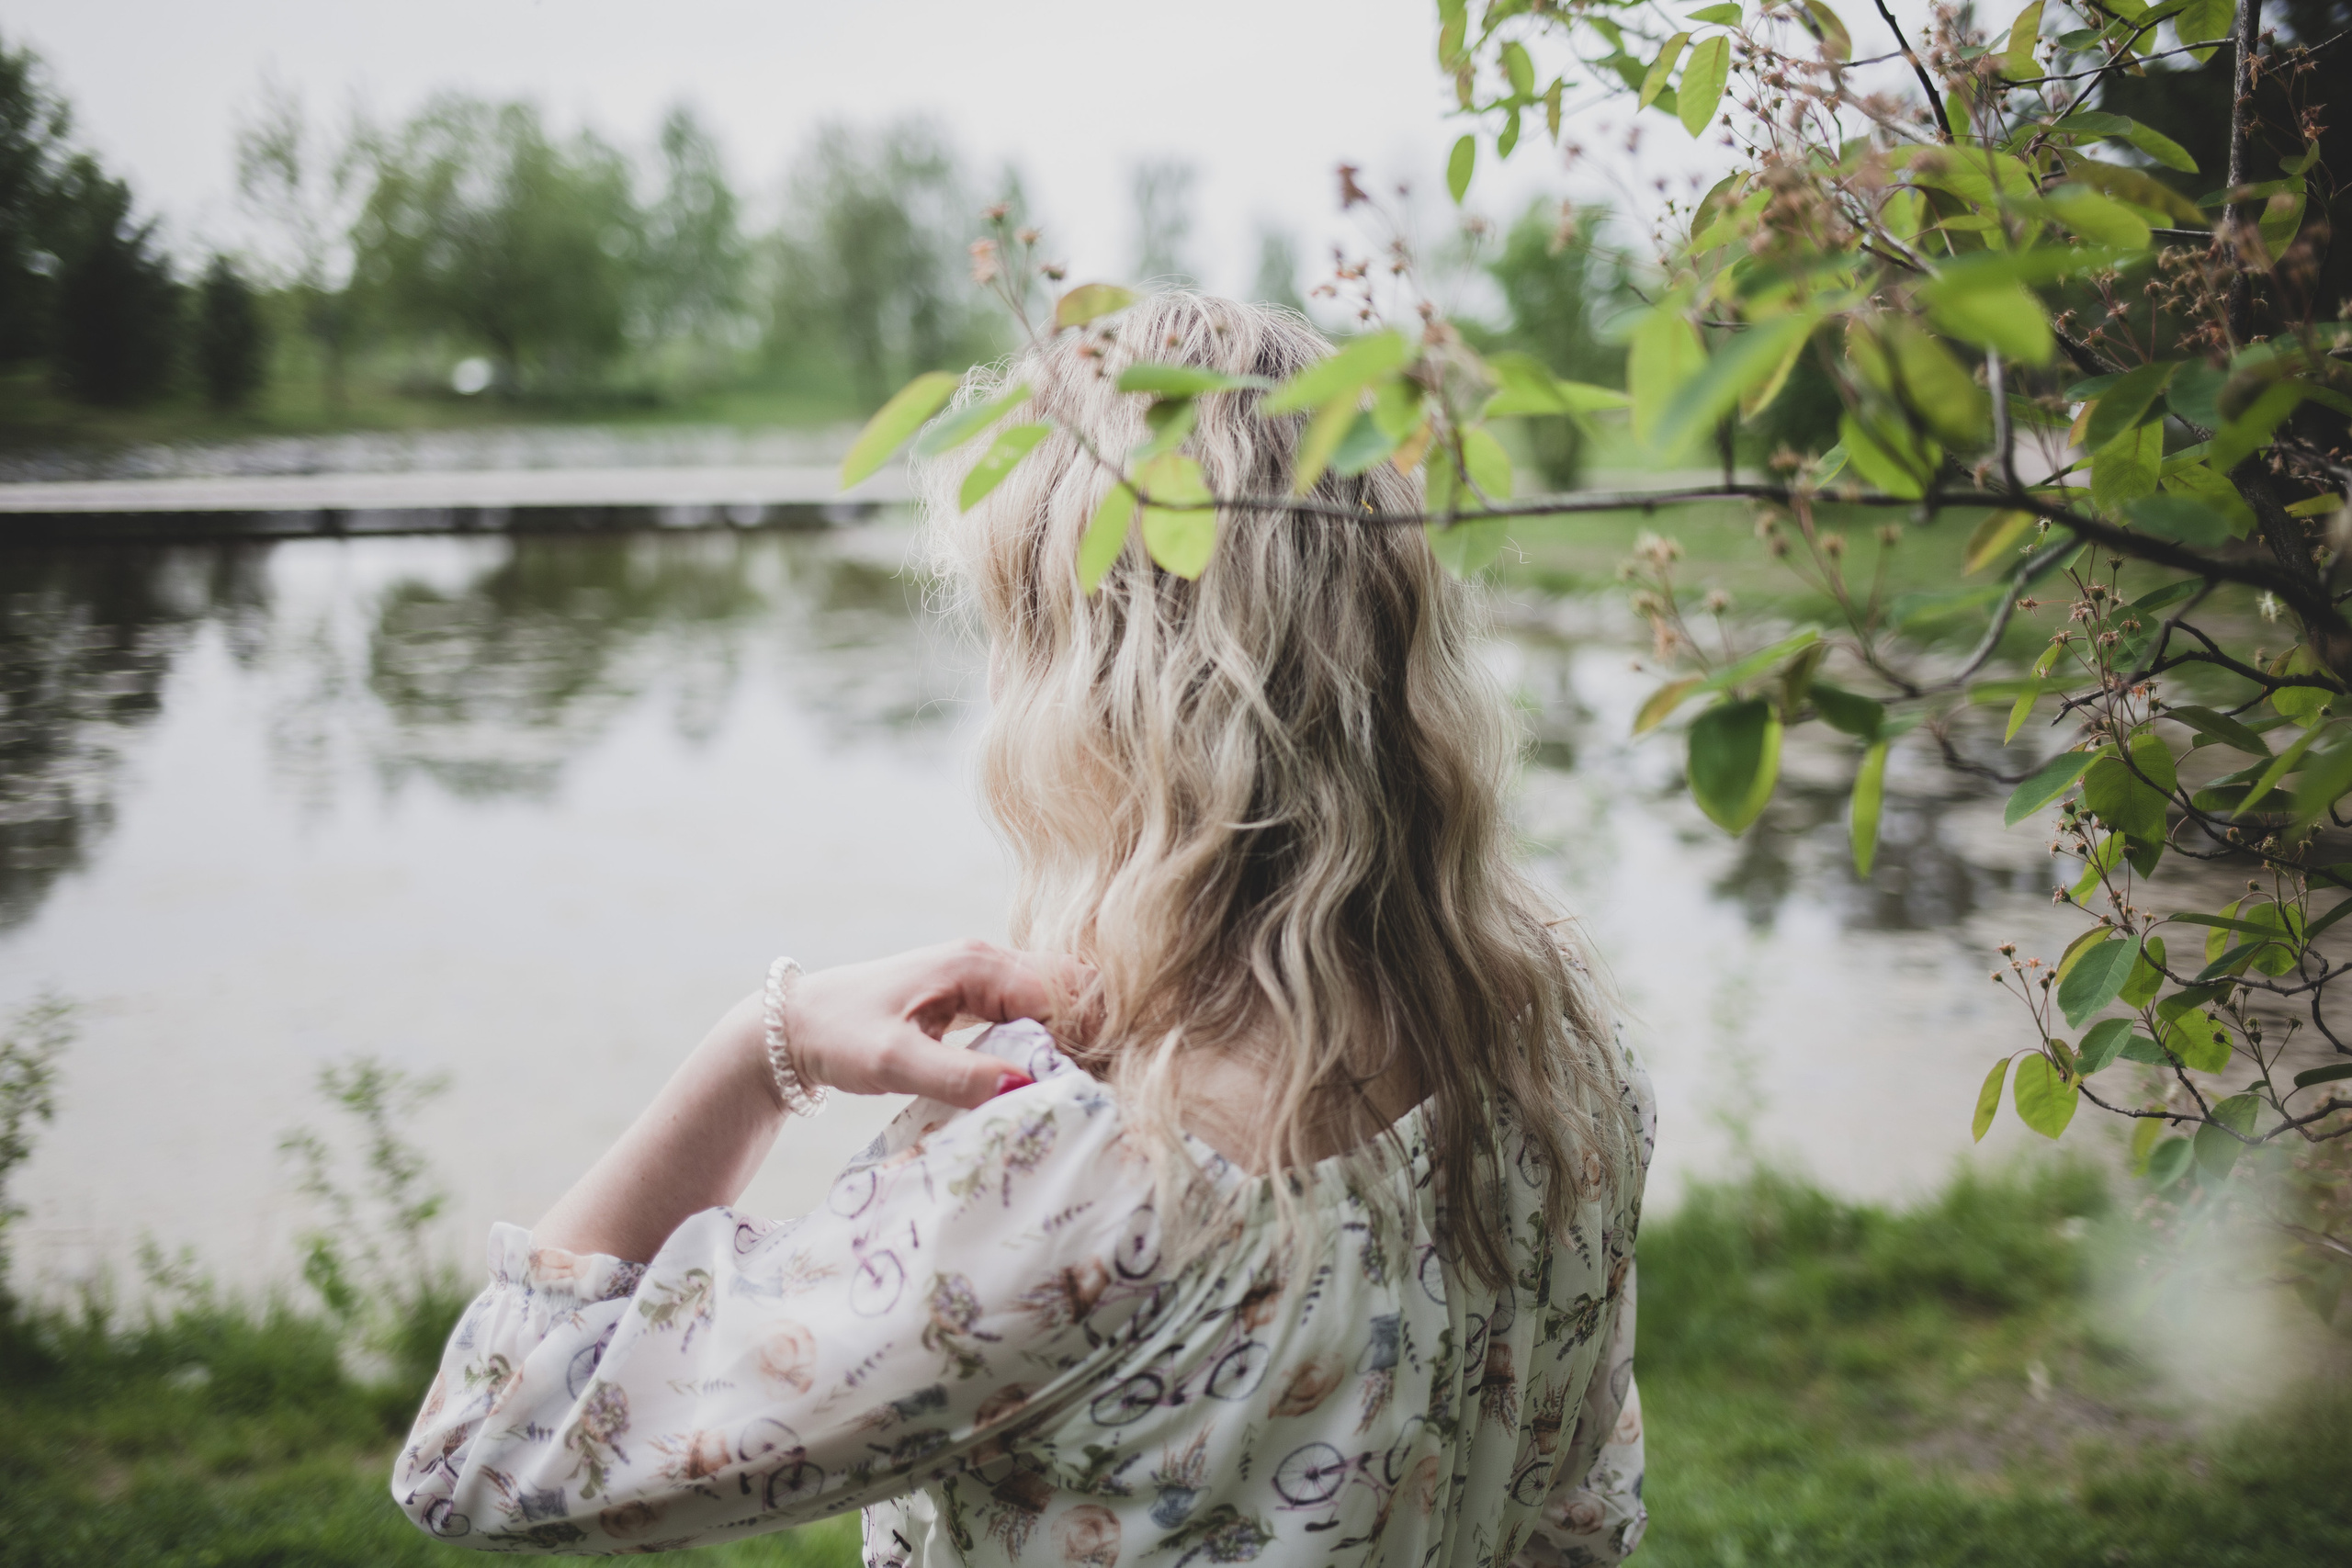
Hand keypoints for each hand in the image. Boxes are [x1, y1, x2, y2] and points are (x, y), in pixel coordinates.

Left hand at [778, 940, 1090, 1109]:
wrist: (795, 1026)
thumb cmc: (839, 1037)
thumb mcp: (893, 1062)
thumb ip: (958, 1076)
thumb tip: (1026, 1087)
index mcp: (977, 965)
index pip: (1063, 994)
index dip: (1084, 1038)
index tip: (1086, 1086)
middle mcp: (988, 960)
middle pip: (1070, 987)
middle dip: (1089, 1033)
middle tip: (1089, 1088)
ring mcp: (983, 975)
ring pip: (1054, 998)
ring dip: (1070, 1037)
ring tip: (1072, 1087)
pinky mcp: (975, 995)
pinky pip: (1031, 1011)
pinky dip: (1046, 1039)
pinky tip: (1044, 1076)